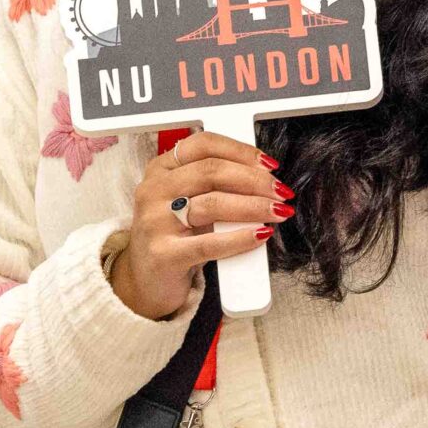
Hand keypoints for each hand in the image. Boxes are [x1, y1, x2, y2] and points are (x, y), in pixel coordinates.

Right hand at [109, 131, 289, 319]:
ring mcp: (155, 222)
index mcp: (161, 170)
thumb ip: (216, 185)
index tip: (270, 165)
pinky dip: (240, 238)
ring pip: (213, 204)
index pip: (203, 145)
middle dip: (255, 180)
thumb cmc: (175, 237)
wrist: (146, 282)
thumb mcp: (189, 202)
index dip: (241, 151)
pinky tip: (261, 235)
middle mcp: (153, 191)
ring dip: (254, 206)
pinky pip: (210, 243)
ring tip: (278, 212)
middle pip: (212, 172)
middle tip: (281, 192)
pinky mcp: (163, 254)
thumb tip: (265, 178)